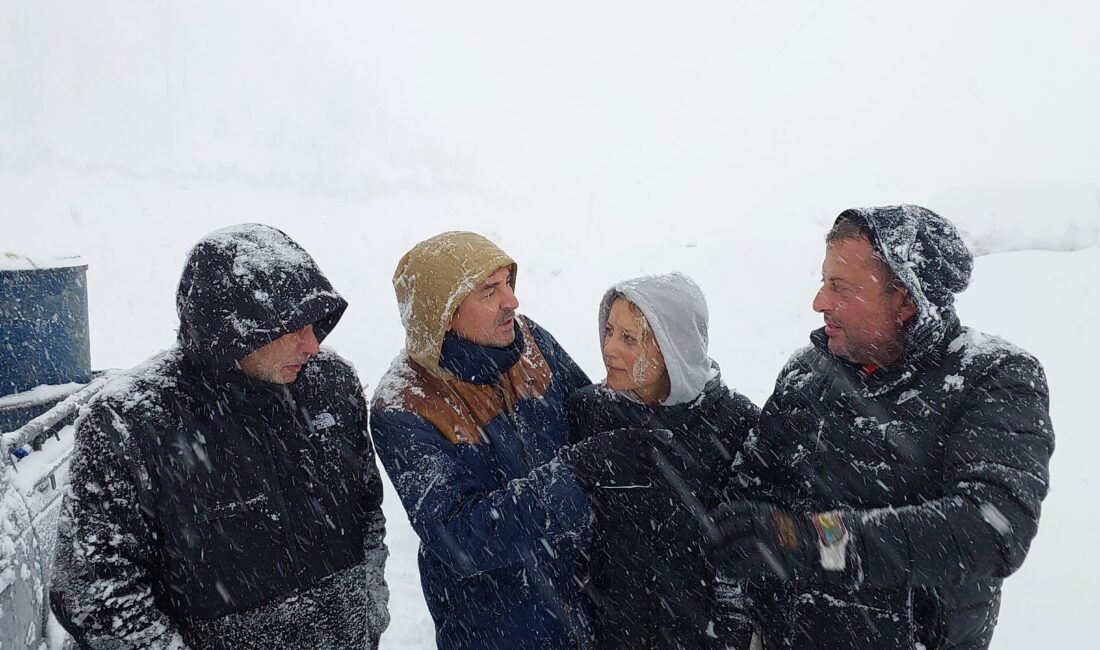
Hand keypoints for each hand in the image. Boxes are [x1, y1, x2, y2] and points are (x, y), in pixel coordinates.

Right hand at [559, 428, 673, 490]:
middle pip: (652, 454)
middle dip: (649, 455)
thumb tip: (648, 434)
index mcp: (626, 436)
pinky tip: (634, 477)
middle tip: (639, 457)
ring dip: (644, 467)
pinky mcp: (628, 479)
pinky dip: (643, 479)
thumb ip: (631, 436)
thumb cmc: (597, 447)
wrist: (581, 462)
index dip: (661, 435)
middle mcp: (631, 449)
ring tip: (629, 466)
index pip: (650, 435)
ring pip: (649, 468)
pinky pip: (646, 480)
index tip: (670, 437)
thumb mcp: (613, 436)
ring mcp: (630, 465)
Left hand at [708, 501, 848, 581]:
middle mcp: (765, 523)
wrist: (820, 547)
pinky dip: (734, 569)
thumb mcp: (774, 519)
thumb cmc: (793, 535)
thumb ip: (753, 521)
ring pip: (736, 548)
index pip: (734, 510)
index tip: (706, 522)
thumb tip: (722, 529)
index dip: (717, 517)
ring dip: (722, 556)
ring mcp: (769, 540)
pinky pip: (746, 565)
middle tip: (705, 545)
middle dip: (714, 538)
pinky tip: (727, 571)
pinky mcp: (772, 558)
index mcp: (764, 511)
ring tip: (713, 561)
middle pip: (731, 529)